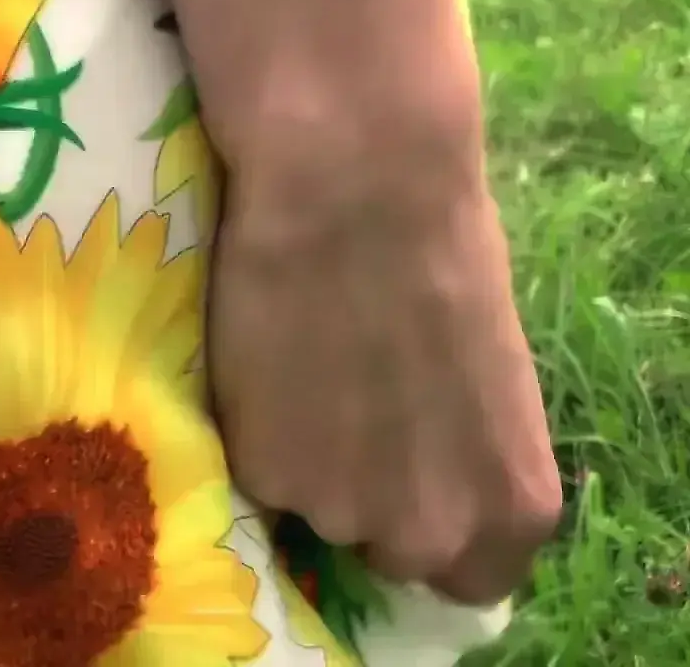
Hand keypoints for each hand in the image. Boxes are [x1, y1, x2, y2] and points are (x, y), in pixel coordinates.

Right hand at [206, 145, 561, 604]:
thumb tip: (420, 455)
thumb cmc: (443, 252)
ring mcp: (339, 510)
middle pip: (385, 547)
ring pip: (310, 508)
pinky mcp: (261, 472)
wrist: (356, 188)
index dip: (432, 520)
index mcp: (510, 510)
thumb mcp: (489, 376)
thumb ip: (461, 446)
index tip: (404, 476)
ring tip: (298, 372)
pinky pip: (250, 468)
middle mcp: (430, 532)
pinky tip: (264, 356)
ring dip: (300, 459)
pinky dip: (250, 428)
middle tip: (343, 411)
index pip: (471, 573)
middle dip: (363, 492)